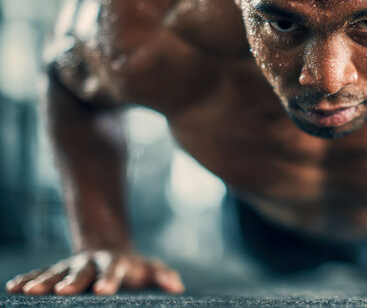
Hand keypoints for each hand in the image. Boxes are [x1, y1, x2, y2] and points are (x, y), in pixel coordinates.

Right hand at [5, 250, 184, 295]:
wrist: (110, 250)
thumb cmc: (133, 267)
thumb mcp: (149, 268)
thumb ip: (162, 275)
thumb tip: (177, 286)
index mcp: (114, 264)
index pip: (113, 272)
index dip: (109, 280)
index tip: (104, 291)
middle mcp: (90, 263)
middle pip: (81, 272)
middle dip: (72, 281)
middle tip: (62, 291)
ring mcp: (72, 266)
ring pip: (56, 272)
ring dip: (43, 281)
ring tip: (29, 291)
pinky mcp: (58, 270)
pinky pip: (40, 273)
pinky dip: (28, 279)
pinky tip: (14, 288)